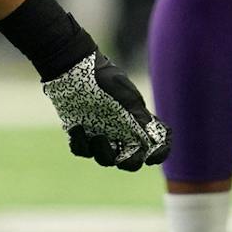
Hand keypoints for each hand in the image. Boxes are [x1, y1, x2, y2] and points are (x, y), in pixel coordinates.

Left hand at [43, 50, 170, 170]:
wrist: (73, 68)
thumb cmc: (104, 80)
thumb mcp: (127, 98)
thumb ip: (141, 119)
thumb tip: (152, 141)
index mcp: (136, 122)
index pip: (154, 144)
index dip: (158, 154)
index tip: (152, 158)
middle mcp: (120, 131)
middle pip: (130, 161)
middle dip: (128, 163)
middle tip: (121, 158)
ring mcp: (100, 133)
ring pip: (105, 159)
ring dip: (102, 152)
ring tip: (97, 136)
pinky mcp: (80, 133)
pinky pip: (82, 150)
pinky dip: (80, 143)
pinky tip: (77, 127)